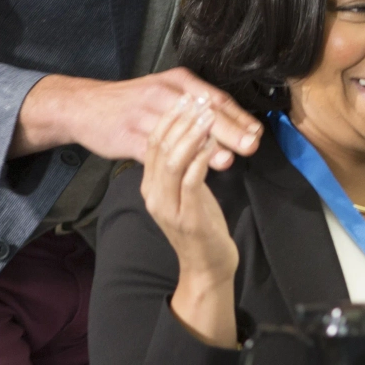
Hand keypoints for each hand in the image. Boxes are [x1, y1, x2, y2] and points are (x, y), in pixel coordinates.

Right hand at [10, 67, 260, 162]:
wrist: (86, 105)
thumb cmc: (133, 101)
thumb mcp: (166, 91)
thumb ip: (196, 104)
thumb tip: (228, 120)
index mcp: (177, 81)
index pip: (215, 99)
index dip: (238, 116)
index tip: (257, 131)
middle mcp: (163, 93)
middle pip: (203, 112)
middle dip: (230, 130)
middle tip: (252, 144)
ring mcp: (145, 114)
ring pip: (182, 131)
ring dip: (207, 145)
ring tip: (230, 158)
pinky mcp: (129, 136)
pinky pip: (157, 148)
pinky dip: (176, 157)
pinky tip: (190, 167)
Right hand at [140, 98, 240, 347]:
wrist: (207, 266)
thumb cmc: (202, 225)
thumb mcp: (188, 190)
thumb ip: (184, 166)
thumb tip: (195, 133)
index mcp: (151, 185)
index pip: (152, 142)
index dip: (169, 117)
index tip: (186, 97)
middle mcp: (153, 194)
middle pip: (159, 146)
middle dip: (179, 120)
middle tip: (197, 100)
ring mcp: (167, 206)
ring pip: (172, 160)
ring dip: (191, 135)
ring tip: (206, 117)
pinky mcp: (186, 217)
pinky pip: (190, 181)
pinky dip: (201, 159)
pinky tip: (213, 145)